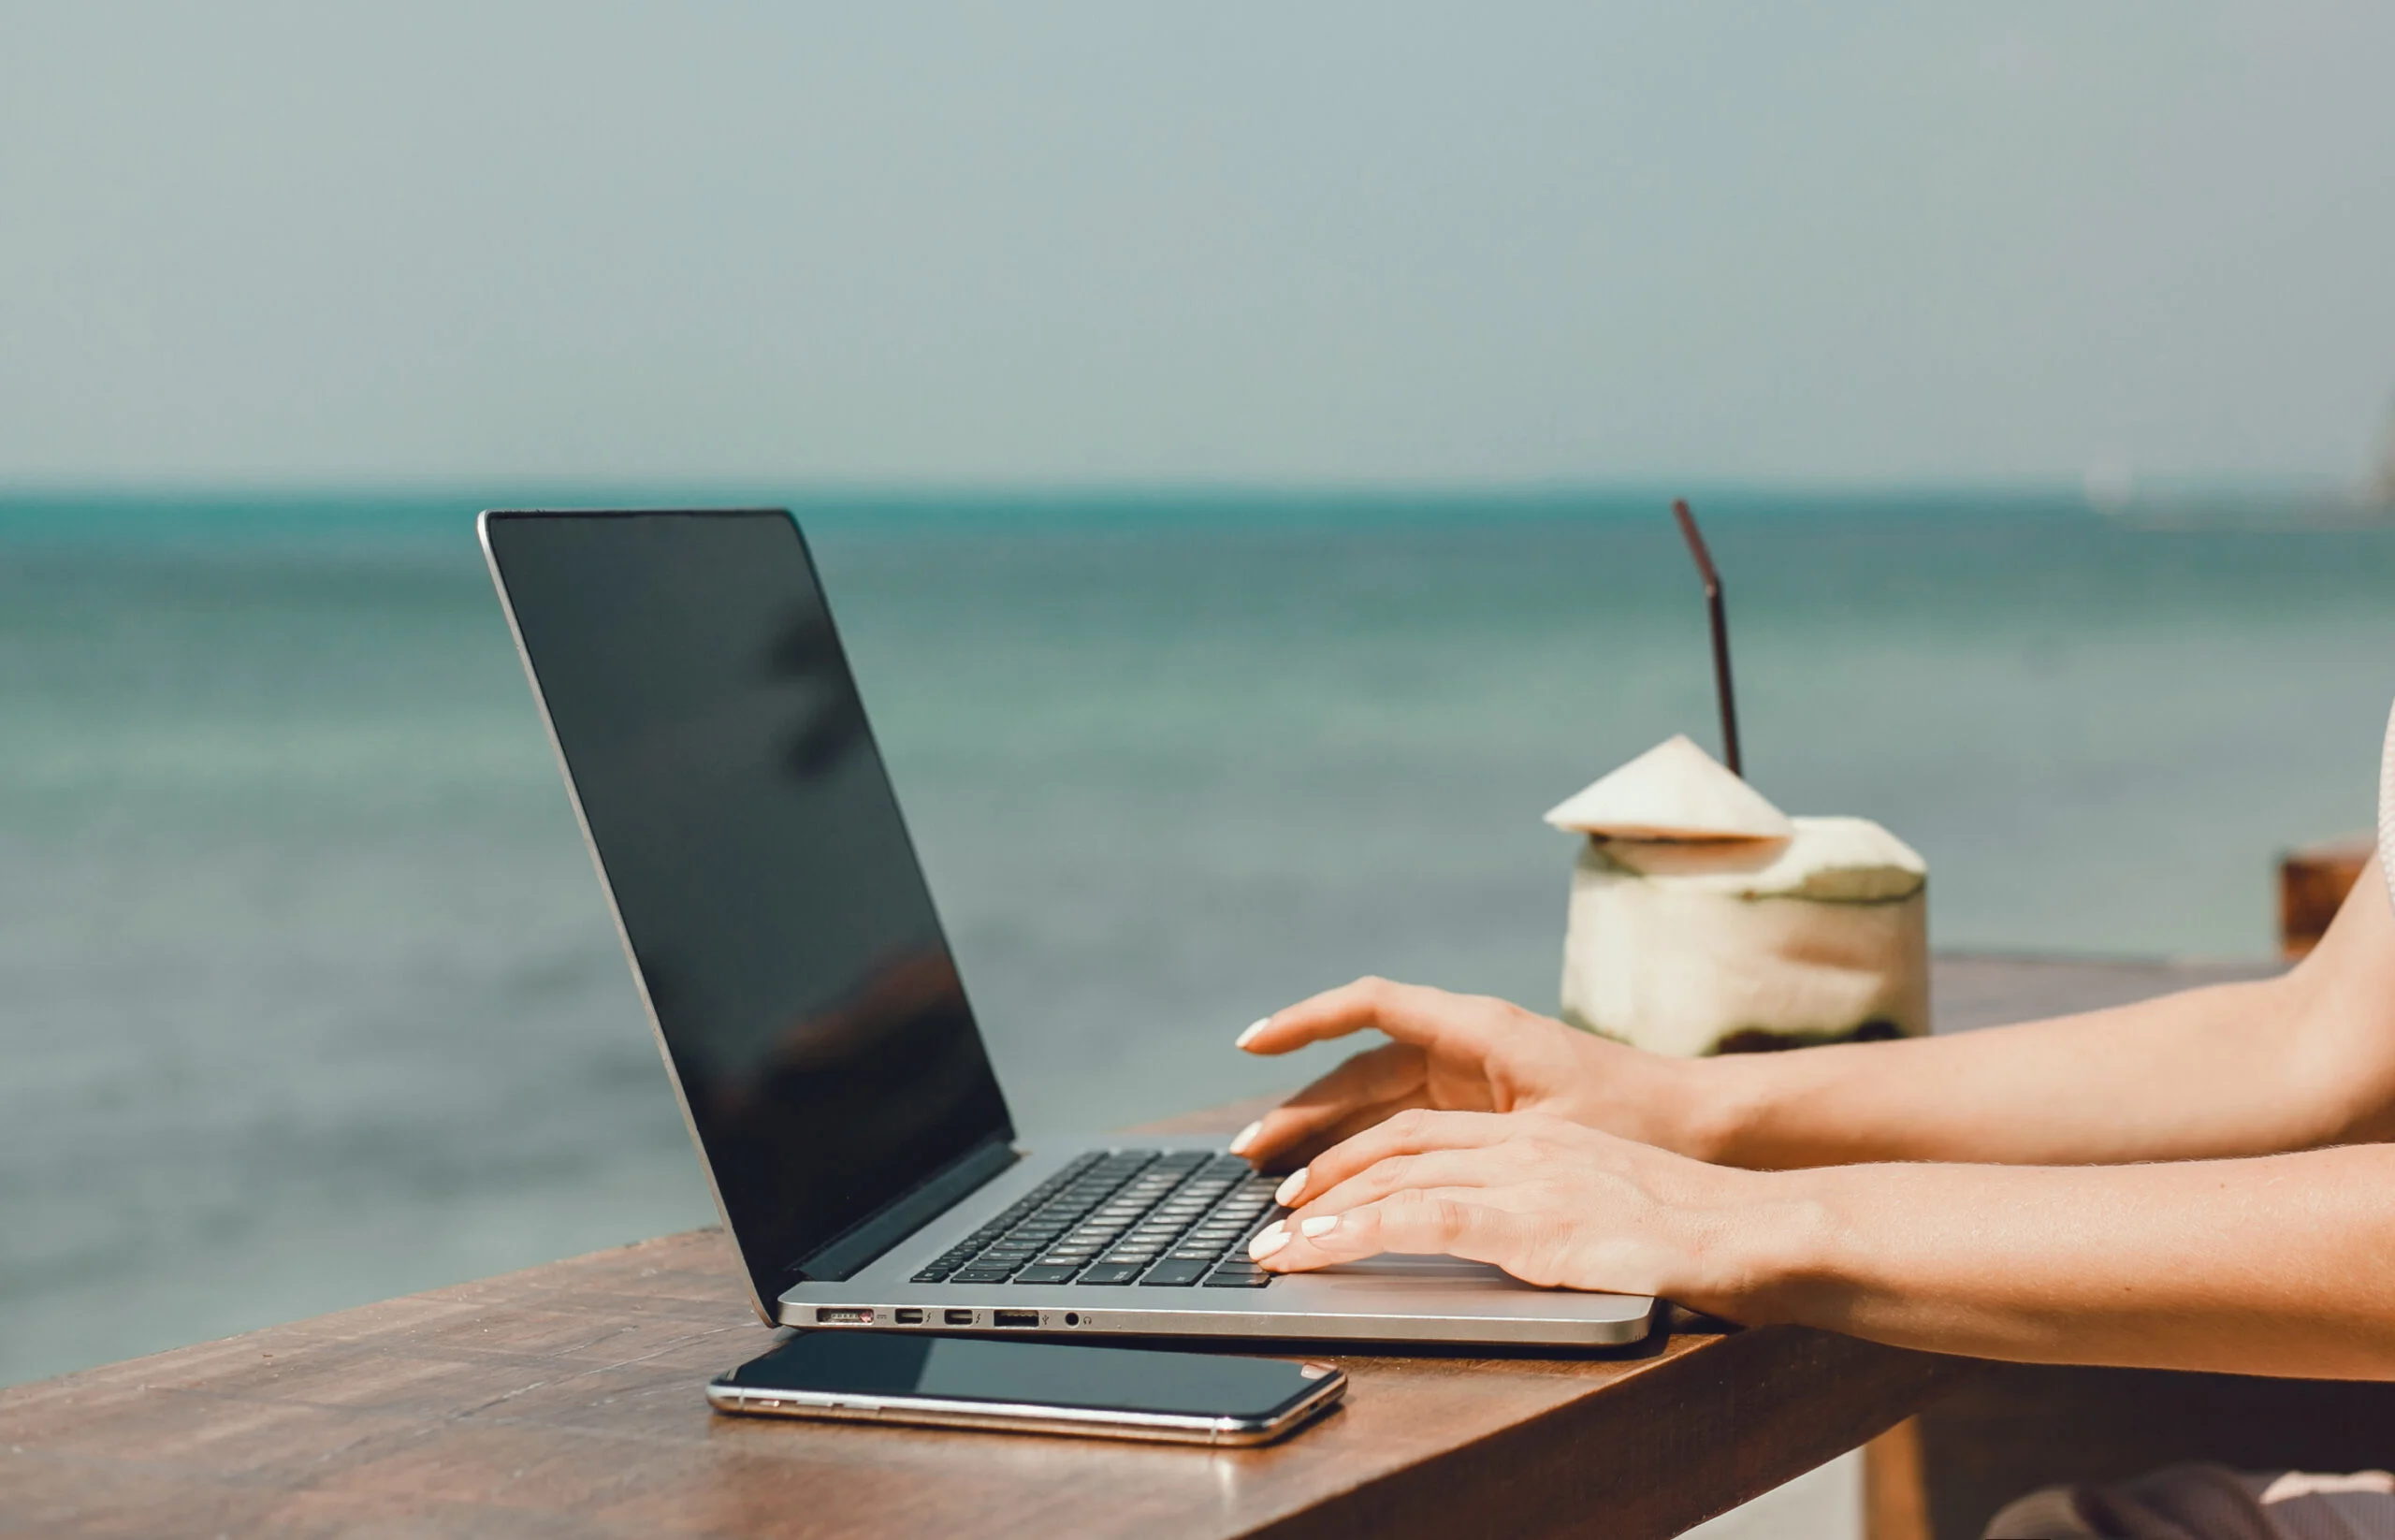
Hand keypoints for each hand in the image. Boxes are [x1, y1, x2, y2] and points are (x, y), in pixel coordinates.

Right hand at [1229, 977, 1700, 1170]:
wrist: (1706, 1127)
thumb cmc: (1639, 1122)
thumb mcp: (1552, 1134)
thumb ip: (1475, 1142)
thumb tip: (1395, 1165)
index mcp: (1479, 1030)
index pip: (1371, 1007)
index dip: (1305, 1021)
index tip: (1252, 1045)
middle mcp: (1467, 1045)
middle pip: (1360, 1069)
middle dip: (1300, 1108)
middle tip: (1246, 1155)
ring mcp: (1472, 1079)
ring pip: (1376, 1100)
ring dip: (1325, 1135)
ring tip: (1271, 1176)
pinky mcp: (1482, 1113)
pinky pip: (1404, 1123)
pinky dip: (1365, 1149)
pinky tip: (1332, 1182)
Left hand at [1246, 1108, 1785, 1317]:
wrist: (1759, 1227)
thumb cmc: (1701, 1231)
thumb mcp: (1611, 1204)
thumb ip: (1556, 1208)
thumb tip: (1515, 1236)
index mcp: (1537, 1135)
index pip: (1423, 1127)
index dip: (1358, 1150)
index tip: (1312, 1183)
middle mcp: (1522, 1142)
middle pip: (1395, 1141)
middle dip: (1322, 1172)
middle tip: (1271, 1212)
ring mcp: (1525, 1176)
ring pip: (1395, 1176)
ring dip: (1321, 1210)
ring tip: (1273, 1245)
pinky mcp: (1533, 1219)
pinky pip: (1423, 1218)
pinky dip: (1360, 1231)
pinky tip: (1320, 1248)